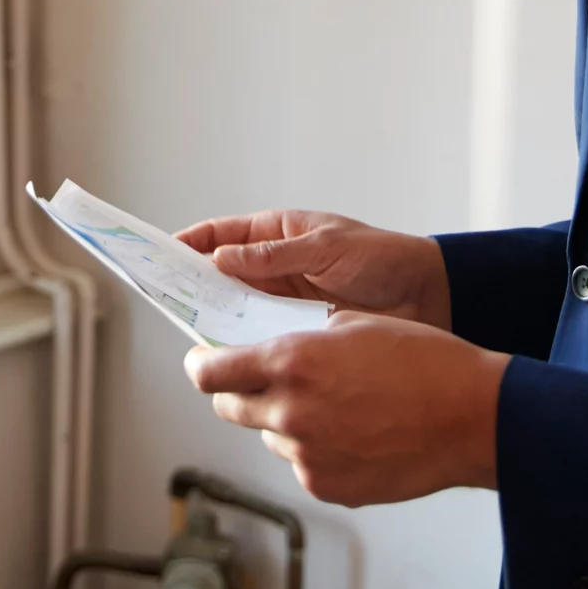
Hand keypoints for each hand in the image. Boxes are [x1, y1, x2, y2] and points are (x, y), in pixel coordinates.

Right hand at [175, 210, 451, 328]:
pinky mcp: (298, 331)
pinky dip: (246, 343)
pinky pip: (262, 336)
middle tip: (165, 298)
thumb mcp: (328, 247)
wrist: (429, 297)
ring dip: (217, 318)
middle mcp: (275, 267)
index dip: (190, 242)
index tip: (159, 254)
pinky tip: (232, 355)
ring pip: (236, 308)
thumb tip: (221, 257)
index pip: (222, 234)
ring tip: (192, 331)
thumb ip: (275, 255)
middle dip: (193, 284)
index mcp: (279, 233)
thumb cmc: (383, 259)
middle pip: (220, 274)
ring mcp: (285, 301)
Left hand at [184, 313, 507, 506]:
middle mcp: (289, 413)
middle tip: (262, 381)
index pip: (209, 373)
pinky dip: (316, 449)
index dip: (200, 366)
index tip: (202, 362)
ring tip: (335, 405)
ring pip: (270, 436)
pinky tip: (355, 433)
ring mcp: (306, 456)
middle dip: (237, 393)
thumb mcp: (353, 325)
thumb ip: (299, 341)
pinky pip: (303, 464)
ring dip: (284, 421)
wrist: (469, 416)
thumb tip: (269, 350)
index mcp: (290, 364)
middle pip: (229, 408)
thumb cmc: (422, 362)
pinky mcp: (327, 486)